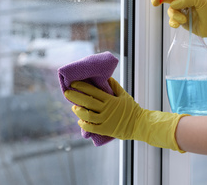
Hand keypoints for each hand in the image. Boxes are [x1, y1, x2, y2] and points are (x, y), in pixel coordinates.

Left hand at [64, 77, 186, 151]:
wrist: (139, 124)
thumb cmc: (132, 109)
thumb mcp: (124, 95)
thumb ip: (114, 86)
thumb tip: (106, 77)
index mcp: (110, 99)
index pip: (93, 91)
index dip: (82, 86)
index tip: (73, 83)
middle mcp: (106, 109)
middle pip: (86, 102)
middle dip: (74, 96)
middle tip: (66, 92)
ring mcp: (105, 120)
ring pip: (86, 115)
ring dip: (78, 110)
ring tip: (73, 107)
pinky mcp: (104, 130)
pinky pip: (90, 127)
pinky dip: (83, 124)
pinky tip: (79, 120)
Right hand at [151, 0, 206, 57]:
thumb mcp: (200, 0)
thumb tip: (173, 4)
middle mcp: (182, 0)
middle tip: (155, 2)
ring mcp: (180, 11)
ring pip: (170, 11)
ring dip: (174, 15)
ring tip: (184, 19)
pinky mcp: (180, 21)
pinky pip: (172, 21)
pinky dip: (174, 22)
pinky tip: (179, 25)